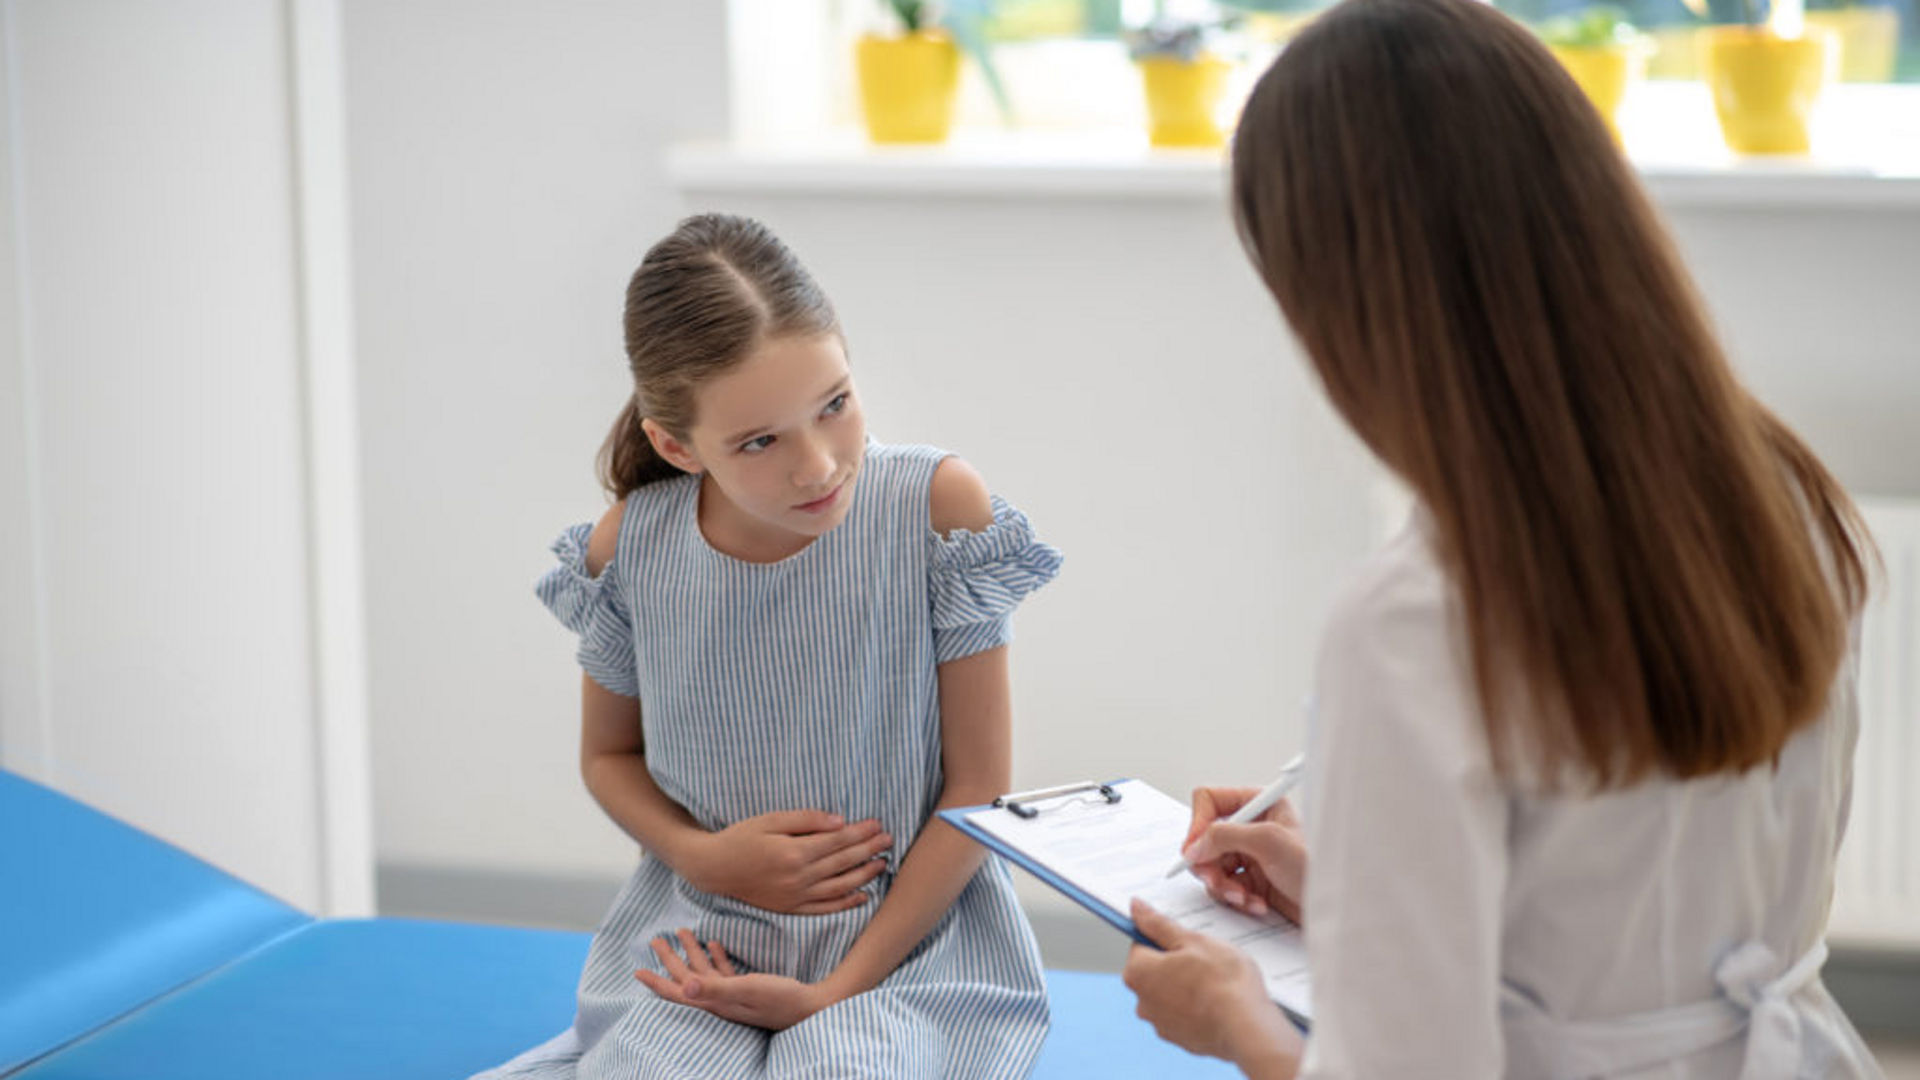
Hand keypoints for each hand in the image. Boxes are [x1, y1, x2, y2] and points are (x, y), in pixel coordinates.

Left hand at [636, 929, 834, 1030]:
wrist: (810, 1006)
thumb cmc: (779, 999)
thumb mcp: (746, 990)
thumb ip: (715, 988)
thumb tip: (684, 986)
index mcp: (714, 1002)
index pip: (679, 992)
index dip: (657, 982)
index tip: (638, 971)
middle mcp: (720, 999)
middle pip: (687, 978)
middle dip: (670, 959)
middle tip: (656, 939)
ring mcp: (734, 994)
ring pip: (705, 972)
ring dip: (692, 952)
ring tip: (681, 931)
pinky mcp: (748, 988)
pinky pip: (725, 971)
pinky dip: (717, 956)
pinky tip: (714, 943)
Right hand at [678, 810, 892, 914]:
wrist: (714, 868)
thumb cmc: (741, 838)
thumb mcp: (770, 820)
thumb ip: (806, 820)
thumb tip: (840, 822)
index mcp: (794, 853)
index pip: (838, 841)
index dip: (861, 832)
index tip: (878, 824)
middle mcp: (798, 878)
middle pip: (843, 862)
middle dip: (869, 850)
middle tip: (889, 840)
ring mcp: (795, 896)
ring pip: (839, 887)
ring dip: (864, 875)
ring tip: (883, 864)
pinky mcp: (790, 908)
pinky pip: (825, 908)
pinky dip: (846, 903)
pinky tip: (863, 895)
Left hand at [1122, 899, 1301, 1077]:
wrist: (1247, 1028)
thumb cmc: (1223, 981)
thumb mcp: (1192, 940)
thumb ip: (1159, 924)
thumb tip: (1136, 907)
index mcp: (1138, 972)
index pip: (1142, 942)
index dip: (1166, 936)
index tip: (1185, 937)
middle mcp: (1142, 1002)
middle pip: (1155, 969)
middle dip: (1177, 961)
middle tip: (1206, 957)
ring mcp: (1161, 1024)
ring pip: (1171, 992)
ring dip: (1187, 984)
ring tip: (1216, 980)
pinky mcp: (1181, 1039)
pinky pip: (1185, 1014)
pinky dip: (1197, 1006)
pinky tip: (1219, 1001)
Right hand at [1182, 788, 1305, 923]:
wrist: (1335, 908)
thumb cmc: (1316, 867)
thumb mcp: (1269, 842)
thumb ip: (1225, 836)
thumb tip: (1193, 846)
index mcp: (1258, 804)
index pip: (1209, 801)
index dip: (1197, 825)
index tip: (1195, 850)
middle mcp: (1251, 827)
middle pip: (1204, 839)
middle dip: (1210, 864)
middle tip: (1217, 881)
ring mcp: (1250, 855)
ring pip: (1211, 866)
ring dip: (1224, 886)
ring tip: (1244, 897)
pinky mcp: (1251, 880)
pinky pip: (1224, 887)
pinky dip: (1236, 899)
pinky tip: (1257, 904)